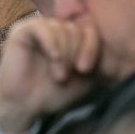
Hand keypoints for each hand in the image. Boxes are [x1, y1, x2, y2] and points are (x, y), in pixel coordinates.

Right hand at [0, 18, 99, 132]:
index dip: (91, 46)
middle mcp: (56, 29)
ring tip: (58, 75)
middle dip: (76, 53)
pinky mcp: (23, 31)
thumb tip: (111, 45)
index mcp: (71, 37)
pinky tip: (53, 59)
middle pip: (76, 29)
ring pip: (62, 29)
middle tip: (66, 76)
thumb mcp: (84, 78)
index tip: (85, 70)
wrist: (25, 105)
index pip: (90, 29)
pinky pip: (42, 28)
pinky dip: (52, 44)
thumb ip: (96, 59)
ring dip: (63, 55)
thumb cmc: (53, 93)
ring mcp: (39, 28)